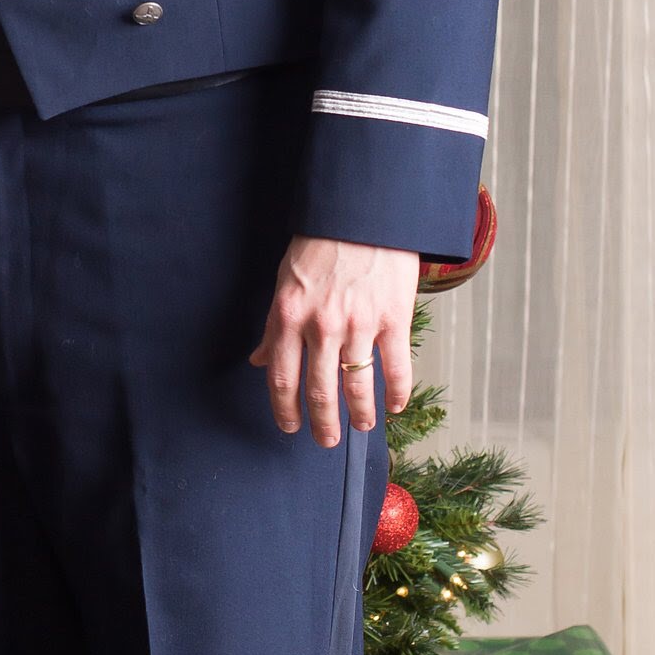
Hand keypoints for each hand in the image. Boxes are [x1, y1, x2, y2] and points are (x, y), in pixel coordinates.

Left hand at [254, 240, 418, 448]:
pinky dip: (396, 393)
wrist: (363, 214)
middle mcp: (321, 326)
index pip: (280, 377)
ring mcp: (359, 324)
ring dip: (359, 413)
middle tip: (326, 440)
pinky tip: (393, 406)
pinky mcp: (393, 319)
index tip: (290, 426)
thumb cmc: (319, 246)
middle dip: (322, 423)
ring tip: (361, 426)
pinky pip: (396, 368)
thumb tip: (258, 360)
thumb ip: (273, 326)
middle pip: (319, 391)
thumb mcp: (284, 282)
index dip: (284, 409)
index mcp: (288, 316)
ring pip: (357, 385)